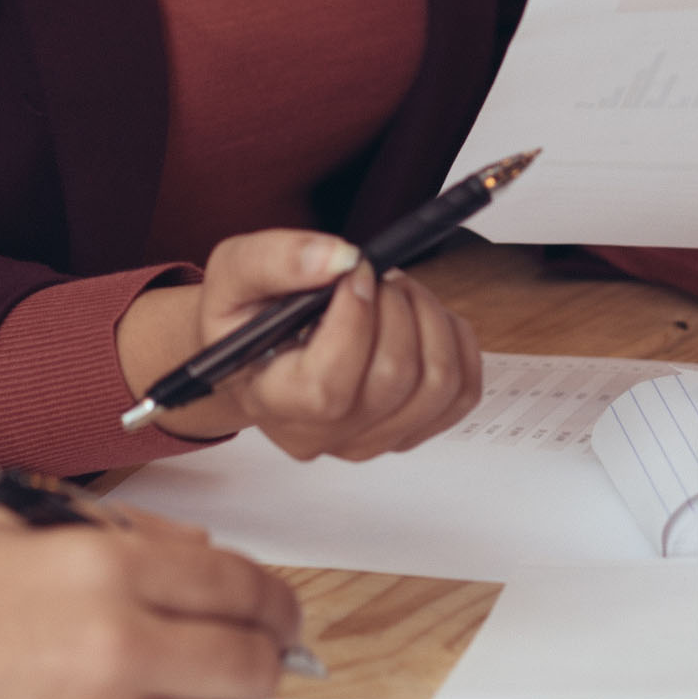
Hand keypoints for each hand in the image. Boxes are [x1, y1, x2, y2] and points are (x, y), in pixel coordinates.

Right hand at [0, 505, 304, 698]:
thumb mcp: (10, 534)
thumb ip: (116, 537)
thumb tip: (201, 558)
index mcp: (106, 568)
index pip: (243, 586)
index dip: (273, 605)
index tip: (278, 620)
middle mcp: (121, 647)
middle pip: (250, 664)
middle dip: (253, 664)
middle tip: (235, 670)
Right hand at [116, 229, 483, 460]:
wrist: (259, 351)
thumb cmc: (245, 317)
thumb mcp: (233, 273)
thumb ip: (274, 260)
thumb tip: (341, 258)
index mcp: (273, 402)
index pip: (329, 389)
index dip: (355, 321)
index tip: (354, 272)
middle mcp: (323, 436)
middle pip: (392, 379)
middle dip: (396, 305)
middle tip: (375, 273)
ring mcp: (371, 440)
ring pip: (437, 383)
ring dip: (428, 316)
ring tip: (395, 291)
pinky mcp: (411, 430)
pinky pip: (463, 390)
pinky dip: (454, 339)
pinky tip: (419, 317)